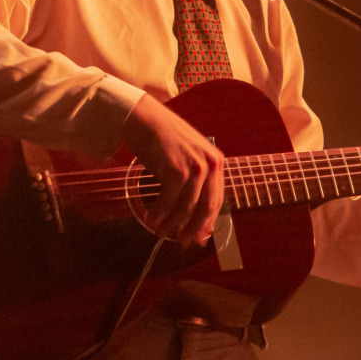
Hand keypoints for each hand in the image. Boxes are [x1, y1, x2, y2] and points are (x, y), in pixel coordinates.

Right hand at [121, 93, 224, 246]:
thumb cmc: (162, 140)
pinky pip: (169, 199)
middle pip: (206, 207)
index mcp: (216, 162)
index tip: (196, 239)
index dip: (206, 223)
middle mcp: (210, 163)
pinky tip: (151, 218)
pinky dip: (159, 213)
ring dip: (171, 223)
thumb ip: (194, 189)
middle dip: (192, 229)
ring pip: (186, 206)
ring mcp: (194, 165)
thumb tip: (198, 227)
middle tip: (180, 242)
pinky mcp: (176, 167)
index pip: (217, 201)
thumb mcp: (185, 162)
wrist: (143, 117)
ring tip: (158, 229)